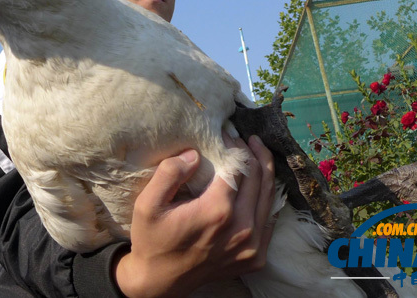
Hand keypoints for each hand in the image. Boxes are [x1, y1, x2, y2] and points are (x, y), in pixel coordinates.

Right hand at [113, 135, 276, 297]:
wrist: (160, 281)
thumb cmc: (152, 240)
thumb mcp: (147, 204)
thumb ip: (169, 173)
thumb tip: (194, 153)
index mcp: (217, 211)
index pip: (239, 166)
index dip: (235, 146)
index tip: (227, 133)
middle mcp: (242, 228)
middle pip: (259, 178)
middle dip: (254, 153)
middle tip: (245, 137)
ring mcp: (252, 245)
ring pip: (269, 197)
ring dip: (265, 171)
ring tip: (257, 152)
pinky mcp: (256, 257)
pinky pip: (269, 219)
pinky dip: (266, 197)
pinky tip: (258, 184)